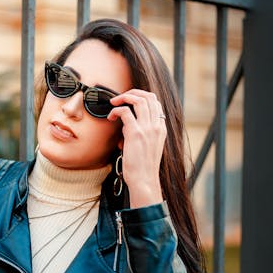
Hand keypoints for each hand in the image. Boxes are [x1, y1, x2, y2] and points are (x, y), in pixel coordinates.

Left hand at [108, 89, 166, 207]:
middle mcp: (156, 125)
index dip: (142, 96)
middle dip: (132, 93)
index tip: (130, 100)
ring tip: (114, 103)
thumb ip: (142, 133)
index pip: (156, 103)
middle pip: (149, 96)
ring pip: (138, 100)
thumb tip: (126, 125)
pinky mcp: (135, 133)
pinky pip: (125, 112)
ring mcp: (147, 128)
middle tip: (120, 98)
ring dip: (123, 97)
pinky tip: (111, 117)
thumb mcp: (148, 146)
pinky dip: (116, 111)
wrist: (144, 180)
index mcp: (161, 128)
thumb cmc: (143, 167)